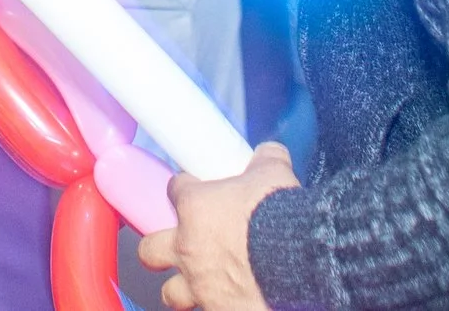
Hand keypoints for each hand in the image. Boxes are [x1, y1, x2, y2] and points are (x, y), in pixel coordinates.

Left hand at [136, 143, 299, 310]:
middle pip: (150, 249)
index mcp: (195, 207)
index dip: (185, 190)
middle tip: (178, 244)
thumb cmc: (279, 214)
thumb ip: (266, 159)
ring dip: (181, 287)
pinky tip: (226, 298)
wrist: (298, 258)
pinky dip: (214, 303)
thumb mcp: (274, 173)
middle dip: (158, 248)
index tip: (193, 190)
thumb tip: (270, 153)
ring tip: (196, 283)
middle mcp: (187, 247)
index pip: (175, 190)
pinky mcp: (216, 308)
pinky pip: (205, 309)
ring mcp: (198, 283)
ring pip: (170, 292)